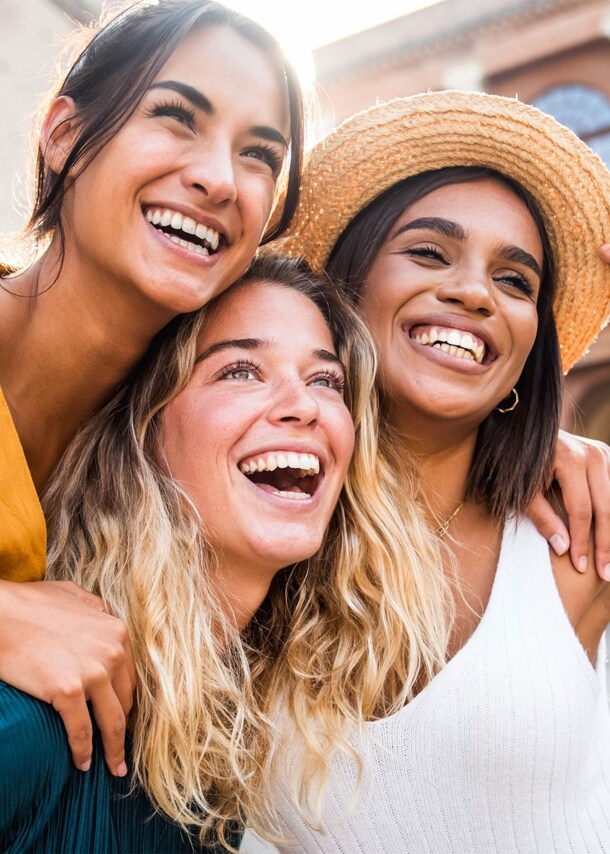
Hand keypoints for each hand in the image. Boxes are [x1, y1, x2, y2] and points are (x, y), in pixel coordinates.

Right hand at [0, 579, 135, 774]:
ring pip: (112, 722)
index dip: (126, 700)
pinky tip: (83, 764)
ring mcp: (92, 672)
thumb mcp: (73, 595)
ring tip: (113, 767)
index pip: (129, 676)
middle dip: (124, 728)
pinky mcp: (67, 690)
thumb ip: (95, 608)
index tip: (124, 718)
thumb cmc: (29, 603)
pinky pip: (81, 731)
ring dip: (114, 749)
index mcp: (116, 632)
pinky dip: (84, 752)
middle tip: (122, 749)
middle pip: (125, 701)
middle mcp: (112, 652)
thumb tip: (103, 615)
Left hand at [528, 430, 609, 579]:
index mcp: (569, 460)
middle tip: (606, 574)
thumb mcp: (521, 492)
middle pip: (606, 508)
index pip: (582, 511)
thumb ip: (542, 518)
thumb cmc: (516, 464)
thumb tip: (563, 548)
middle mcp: (591, 454)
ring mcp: (602, 452)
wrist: (520, 432)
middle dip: (606, 544)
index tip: (582, 567)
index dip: (583, 542)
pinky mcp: (605, 454)